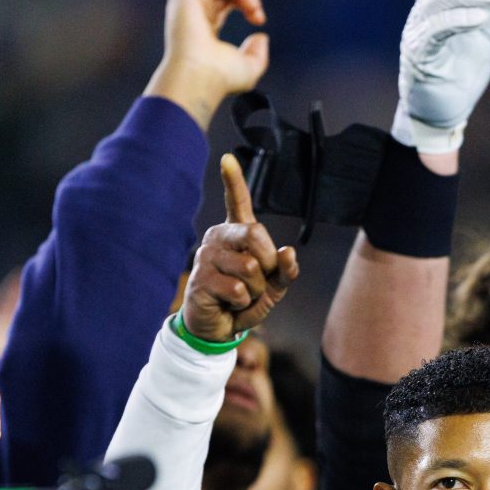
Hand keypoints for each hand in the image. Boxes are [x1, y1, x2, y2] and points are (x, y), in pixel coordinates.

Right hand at [145, 0, 268, 132]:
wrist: (200, 76)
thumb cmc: (221, 78)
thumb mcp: (248, 68)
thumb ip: (257, 54)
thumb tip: (261, 36)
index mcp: (205, 29)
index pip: (224, 2)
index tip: (259, 14)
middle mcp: (194, 13)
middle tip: (256, 9)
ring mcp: (188, 2)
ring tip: (251, 4)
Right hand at [182, 156, 298, 341]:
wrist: (220, 329)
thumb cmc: (246, 301)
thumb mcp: (273, 287)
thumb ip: (285, 270)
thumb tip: (289, 253)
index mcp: (237, 234)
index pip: (237, 202)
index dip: (234, 181)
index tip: (227, 159)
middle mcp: (218, 238)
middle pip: (256, 234)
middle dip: (268, 265)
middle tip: (257, 283)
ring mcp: (206, 257)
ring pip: (250, 267)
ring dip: (255, 291)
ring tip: (240, 297)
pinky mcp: (200, 279)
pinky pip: (238, 290)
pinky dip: (242, 304)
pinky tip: (229, 305)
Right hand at [393, 0, 489, 153]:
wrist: (444, 116)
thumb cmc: (460, 74)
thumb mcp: (488, 36)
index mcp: (441, 5)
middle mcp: (425, 13)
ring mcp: (418, 33)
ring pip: (438, 0)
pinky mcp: (418, 56)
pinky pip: (436, 32)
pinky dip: (458, 21)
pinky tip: (481, 17)